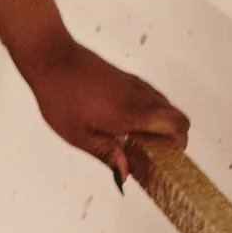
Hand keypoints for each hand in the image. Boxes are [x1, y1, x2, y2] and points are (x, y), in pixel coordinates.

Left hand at [22, 35, 187, 191]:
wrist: (51, 57)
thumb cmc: (61, 96)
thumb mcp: (78, 135)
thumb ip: (106, 154)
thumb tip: (126, 175)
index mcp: (132, 113)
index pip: (177, 125)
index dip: (179, 144)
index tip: (165, 160)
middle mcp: (139, 96)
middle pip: (178, 116)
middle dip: (174, 137)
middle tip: (152, 154)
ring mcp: (135, 84)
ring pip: (165, 106)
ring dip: (162, 124)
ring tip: (137, 140)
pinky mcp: (127, 78)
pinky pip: (151, 97)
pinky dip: (151, 112)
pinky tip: (126, 123)